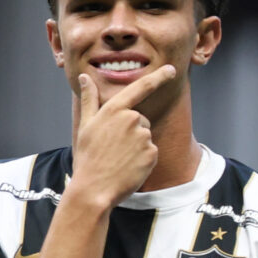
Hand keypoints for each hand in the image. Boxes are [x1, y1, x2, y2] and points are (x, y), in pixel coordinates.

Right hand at [67, 67, 175, 208]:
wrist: (94, 189)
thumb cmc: (88, 157)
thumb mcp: (86, 126)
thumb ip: (89, 99)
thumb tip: (85, 78)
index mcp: (114, 109)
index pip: (141, 87)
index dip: (158, 77)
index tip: (171, 69)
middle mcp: (131, 119)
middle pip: (140, 120)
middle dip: (131, 131)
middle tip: (112, 148)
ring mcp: (143, 137)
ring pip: (146, 137)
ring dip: (136, 147)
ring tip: (119, 159)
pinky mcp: (152, 153)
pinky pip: (151, 152)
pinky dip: (142, 160)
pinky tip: (128, 167)